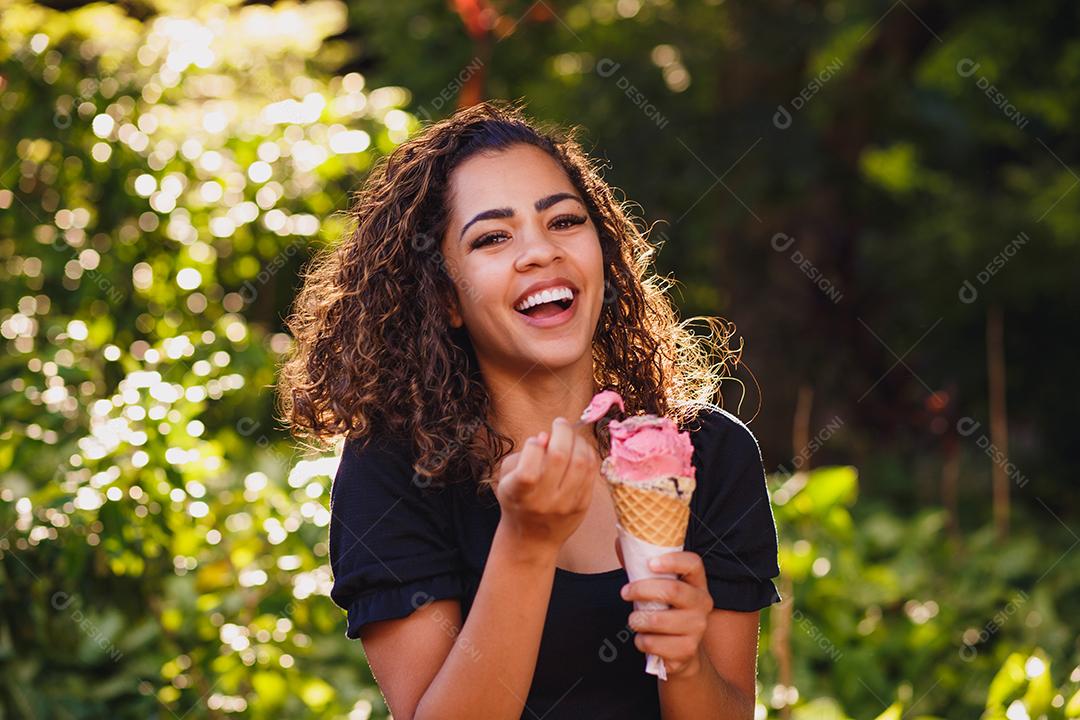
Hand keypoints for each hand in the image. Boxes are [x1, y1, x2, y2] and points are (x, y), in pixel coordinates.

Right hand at [493, 417, 599, 553]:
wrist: (532, 538)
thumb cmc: (517, 500)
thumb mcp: (507, 479)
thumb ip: (521, 455)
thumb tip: (546, 437)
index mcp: (519, 494)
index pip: (529, 466)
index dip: (533, 446)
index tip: (535, 442)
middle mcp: (543, 501)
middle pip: (560, 456)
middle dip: (561, 432)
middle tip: (559, 423)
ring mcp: (566, 504)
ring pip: (581, 461)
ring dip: (577, 441)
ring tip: (570, 435)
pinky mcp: (583, 505)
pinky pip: (592, 472)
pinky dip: (588, 454)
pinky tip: (579, 449)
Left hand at [620, 551, 712, 678]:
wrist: (681, 651)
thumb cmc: (664, 610)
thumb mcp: (655, 586)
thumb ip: (639, 563)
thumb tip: (618, 541)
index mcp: (697, 582)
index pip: (693, 563)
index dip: (672, 561)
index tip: (650, 563)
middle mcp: (703, 603)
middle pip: (672, 590)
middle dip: (641, 590)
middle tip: (624, 592)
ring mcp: (698, 628)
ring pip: (659, 620)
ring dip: (637, 620)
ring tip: (634, 620)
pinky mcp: (688, 650)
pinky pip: (655, 644)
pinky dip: (641, 641)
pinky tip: (644, 639)